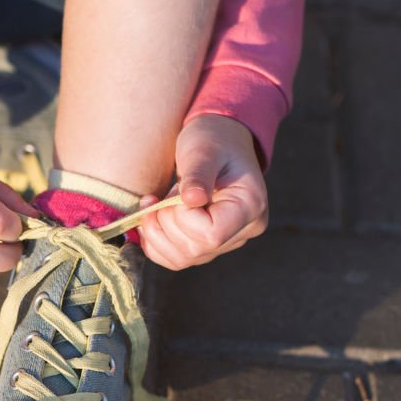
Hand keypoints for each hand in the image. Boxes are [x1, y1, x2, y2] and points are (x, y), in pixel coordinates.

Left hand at [138, 114, 267, 269]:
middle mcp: (242, 232)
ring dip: (155, 234)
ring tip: (151, 205)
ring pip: (182, 259)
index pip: (211, 234)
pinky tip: (150, 220)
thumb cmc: (214, 140)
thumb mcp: (204, 150)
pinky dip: (155, 243)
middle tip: (157, 197)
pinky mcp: (205, 246)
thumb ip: (198, 174)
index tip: (176, 193)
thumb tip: (191, 200)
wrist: (218, 142)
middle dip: (165, 223)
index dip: (183, 219)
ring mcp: (224, 242)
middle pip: (194, 249)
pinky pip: (175, 259)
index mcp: (250, 207)